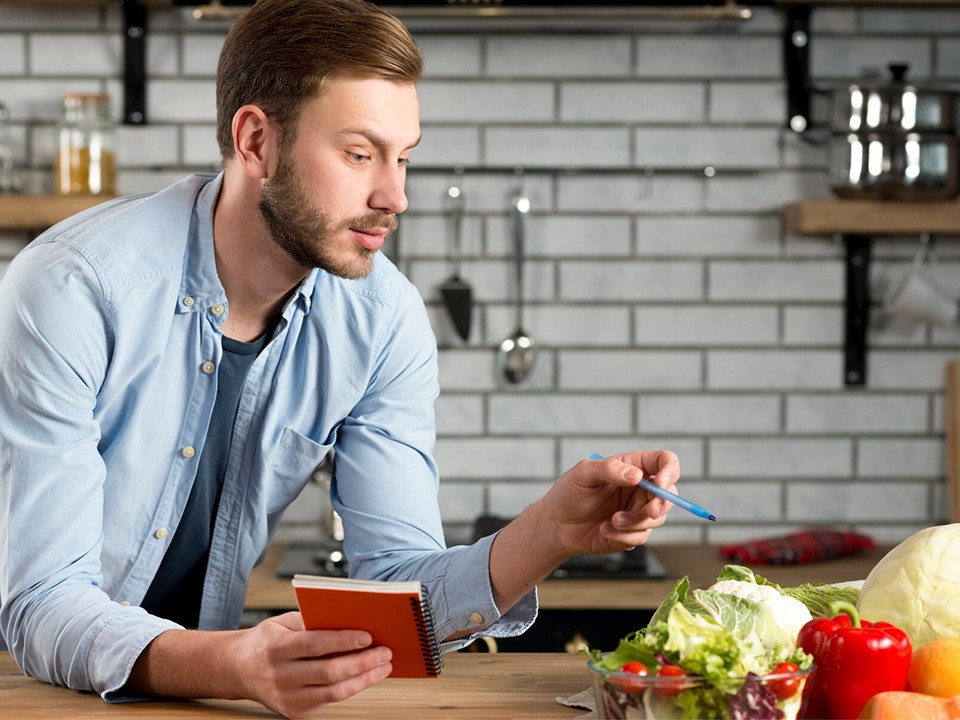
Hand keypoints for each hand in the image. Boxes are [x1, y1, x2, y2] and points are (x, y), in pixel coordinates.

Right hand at [231, 612, 392, 717]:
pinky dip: (351, 688)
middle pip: (329, 672)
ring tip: (382, 666)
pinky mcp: (294, 712)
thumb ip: (312, 622)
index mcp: (275, 648)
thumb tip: (351, 622)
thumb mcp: (283, 622)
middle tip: (384, 652)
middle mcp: (279, 675)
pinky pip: (329, 701)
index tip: (368, 636)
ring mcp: (286, 698)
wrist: (238, 669)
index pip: (314, 644)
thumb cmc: (266, 641)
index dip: (343, 641)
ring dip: (364, 679)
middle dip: (362, 662)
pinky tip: (365, 677)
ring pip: (333, 692)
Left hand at [538, 450, 679, 555]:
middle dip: (661, 503)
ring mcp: (637, 511)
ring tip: (612, 520)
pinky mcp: (632, 532)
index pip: (664, 461)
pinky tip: (604, 530)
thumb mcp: (583, 473)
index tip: (661, 483)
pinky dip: (624, 536)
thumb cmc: (568, 493)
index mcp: (632, 466)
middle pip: (669, 493)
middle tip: (648, 510)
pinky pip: (642, 536)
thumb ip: (609, 468)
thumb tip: (637, 475)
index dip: (670, 471)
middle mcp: (639, 488)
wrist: (557, 525)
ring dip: (636, 521)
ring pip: (657, 518)